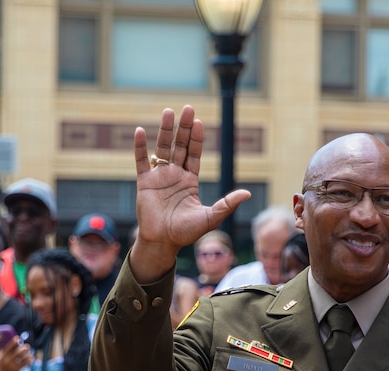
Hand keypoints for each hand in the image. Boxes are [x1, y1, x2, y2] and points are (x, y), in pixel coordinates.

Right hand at [0, 340, 30, 370]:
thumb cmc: (2, 365)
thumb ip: (1, 348)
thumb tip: (6, 338)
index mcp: (2, 356)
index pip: (8, 347)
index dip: (13, 342)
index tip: (18, 338)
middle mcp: (6, 361)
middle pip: (18, 352)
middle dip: (24, 348)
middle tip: (28, 346)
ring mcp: (12, 366)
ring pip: (23, 357)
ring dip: (28, 354)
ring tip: (30, 354)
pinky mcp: (16, 370)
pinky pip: (25, 363)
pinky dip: (29, 360)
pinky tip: (31, 359)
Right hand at [129, 106, 251, 280]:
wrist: (162, 242)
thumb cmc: (185, 232)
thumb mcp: (210, 217)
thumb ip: (227, 204)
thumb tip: (248, 193)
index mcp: (190, 181)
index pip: (195, 154)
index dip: (197, 138)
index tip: (200, 122)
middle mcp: (175, 175)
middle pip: (180, 145)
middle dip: (184, 128)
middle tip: (188, 109)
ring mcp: (159, 177)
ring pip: (162, 148)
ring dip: (164, 130)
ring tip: (168, 111)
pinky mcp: (144, 183)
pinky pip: (141, 161)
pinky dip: (140, 147)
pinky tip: (140, 131)